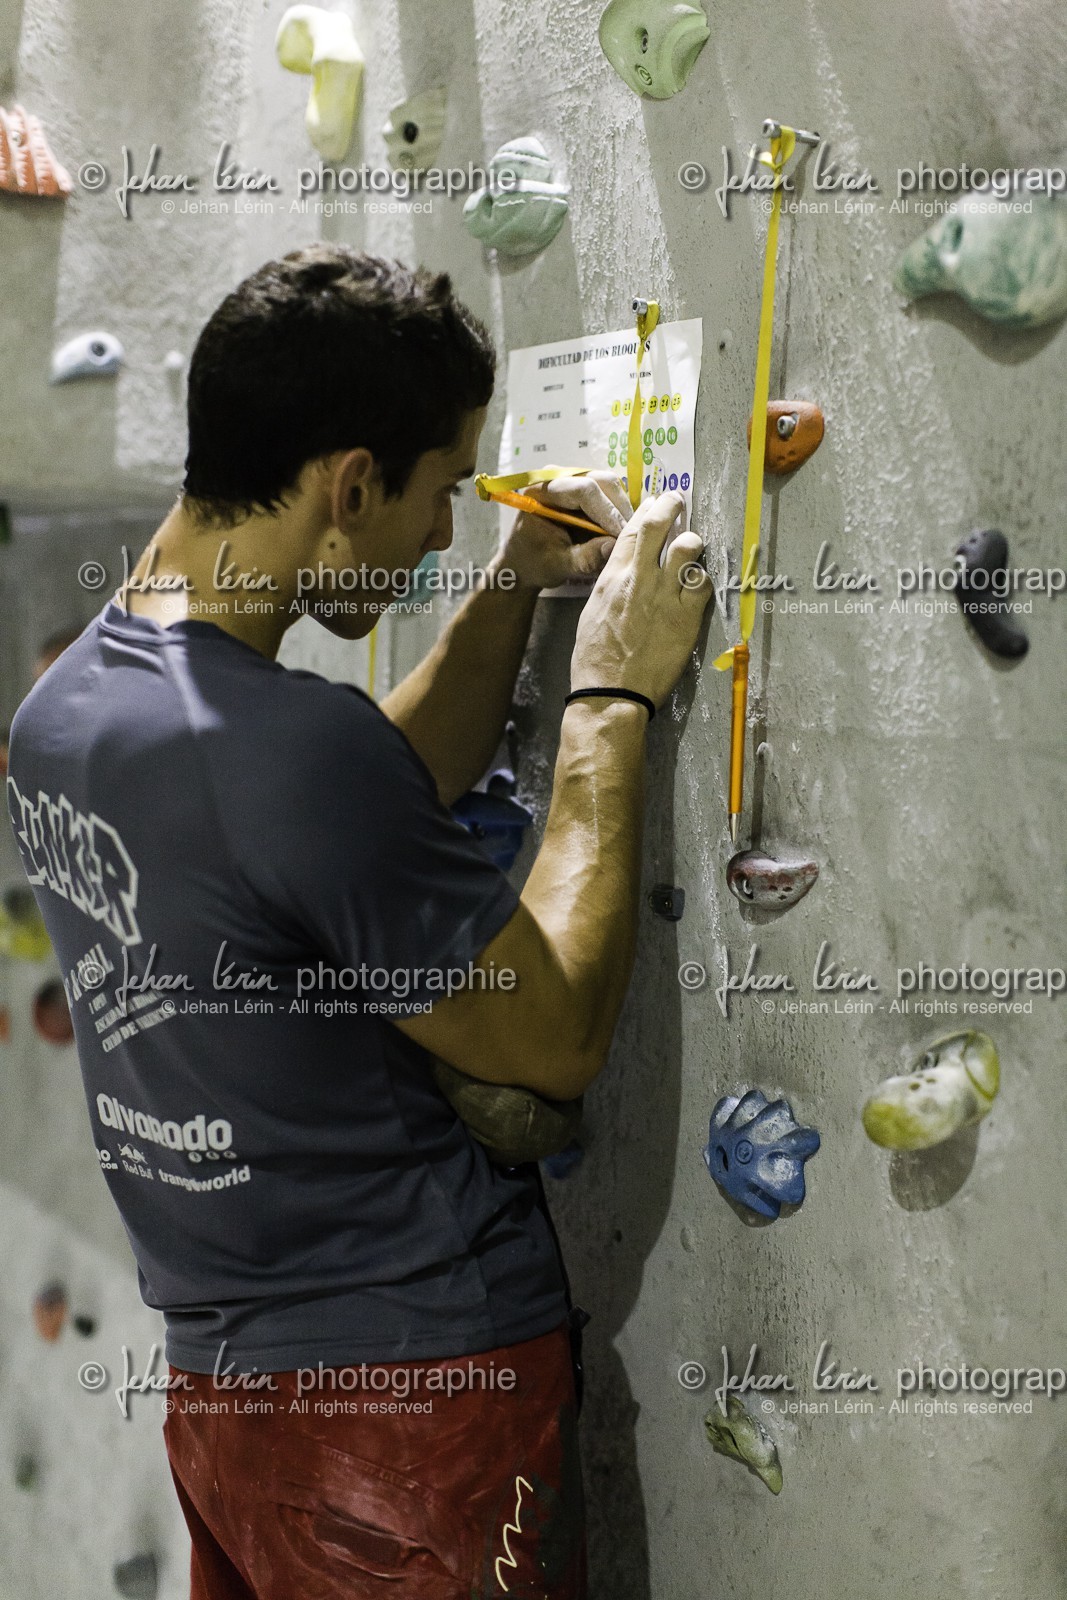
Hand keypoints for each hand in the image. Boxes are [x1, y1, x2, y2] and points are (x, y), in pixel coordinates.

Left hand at [494, 471, 630, 590]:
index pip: (583, 491)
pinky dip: (618, 512)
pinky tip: (619, 532)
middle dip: (619, 510)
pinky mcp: (585, 486)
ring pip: (610, 486)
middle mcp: (558, 477)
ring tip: (624, 537)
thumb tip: (613, 546)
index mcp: (542, 491)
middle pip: (602, 482)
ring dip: (622, 511)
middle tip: (629, 538)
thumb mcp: (559, 566)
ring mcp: (573, 479)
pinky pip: (610, 494)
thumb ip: (584, 558)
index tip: (622, 536)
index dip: (607, 512)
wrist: (525, 561)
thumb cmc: (535, 562)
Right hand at [570, 491, 711, 709]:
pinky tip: (698, 585)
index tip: (655, 503)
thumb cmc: (594, 659)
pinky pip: (703, 585)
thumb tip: (625, 572)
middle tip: (678, 502)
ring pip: (687, 549)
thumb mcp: (592, 611)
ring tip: (694, 546)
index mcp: (612, 577)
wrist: (610, 692)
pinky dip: (702, 580)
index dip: (646, 510)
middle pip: (659, 526)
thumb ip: (610, 585)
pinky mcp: (686, 618)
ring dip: (692, 542)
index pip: (631, 529)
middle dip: (671, 506)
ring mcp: (665, 597)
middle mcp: (639, 579)